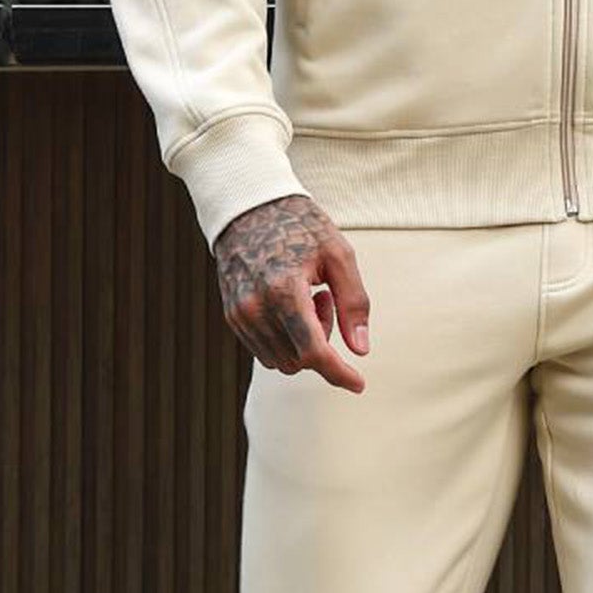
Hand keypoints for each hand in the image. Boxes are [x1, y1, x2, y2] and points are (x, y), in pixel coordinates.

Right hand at [215, 193, 370, 391]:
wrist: (250, 208)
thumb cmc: (300, 226)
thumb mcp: (339, 255)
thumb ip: (354, 303)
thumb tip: (360, 350)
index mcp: (284, 290)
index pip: (313, 352)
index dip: (338, 373)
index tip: (359, 384)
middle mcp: (256, 307)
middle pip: (298, 360)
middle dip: (322, 343)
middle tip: (326, 301)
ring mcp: (239, 314)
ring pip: (281, 361)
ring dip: (302, 342)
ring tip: (307, 298)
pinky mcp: (232, 316)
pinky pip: (264, 351)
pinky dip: (284, 339)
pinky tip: (289, 303)